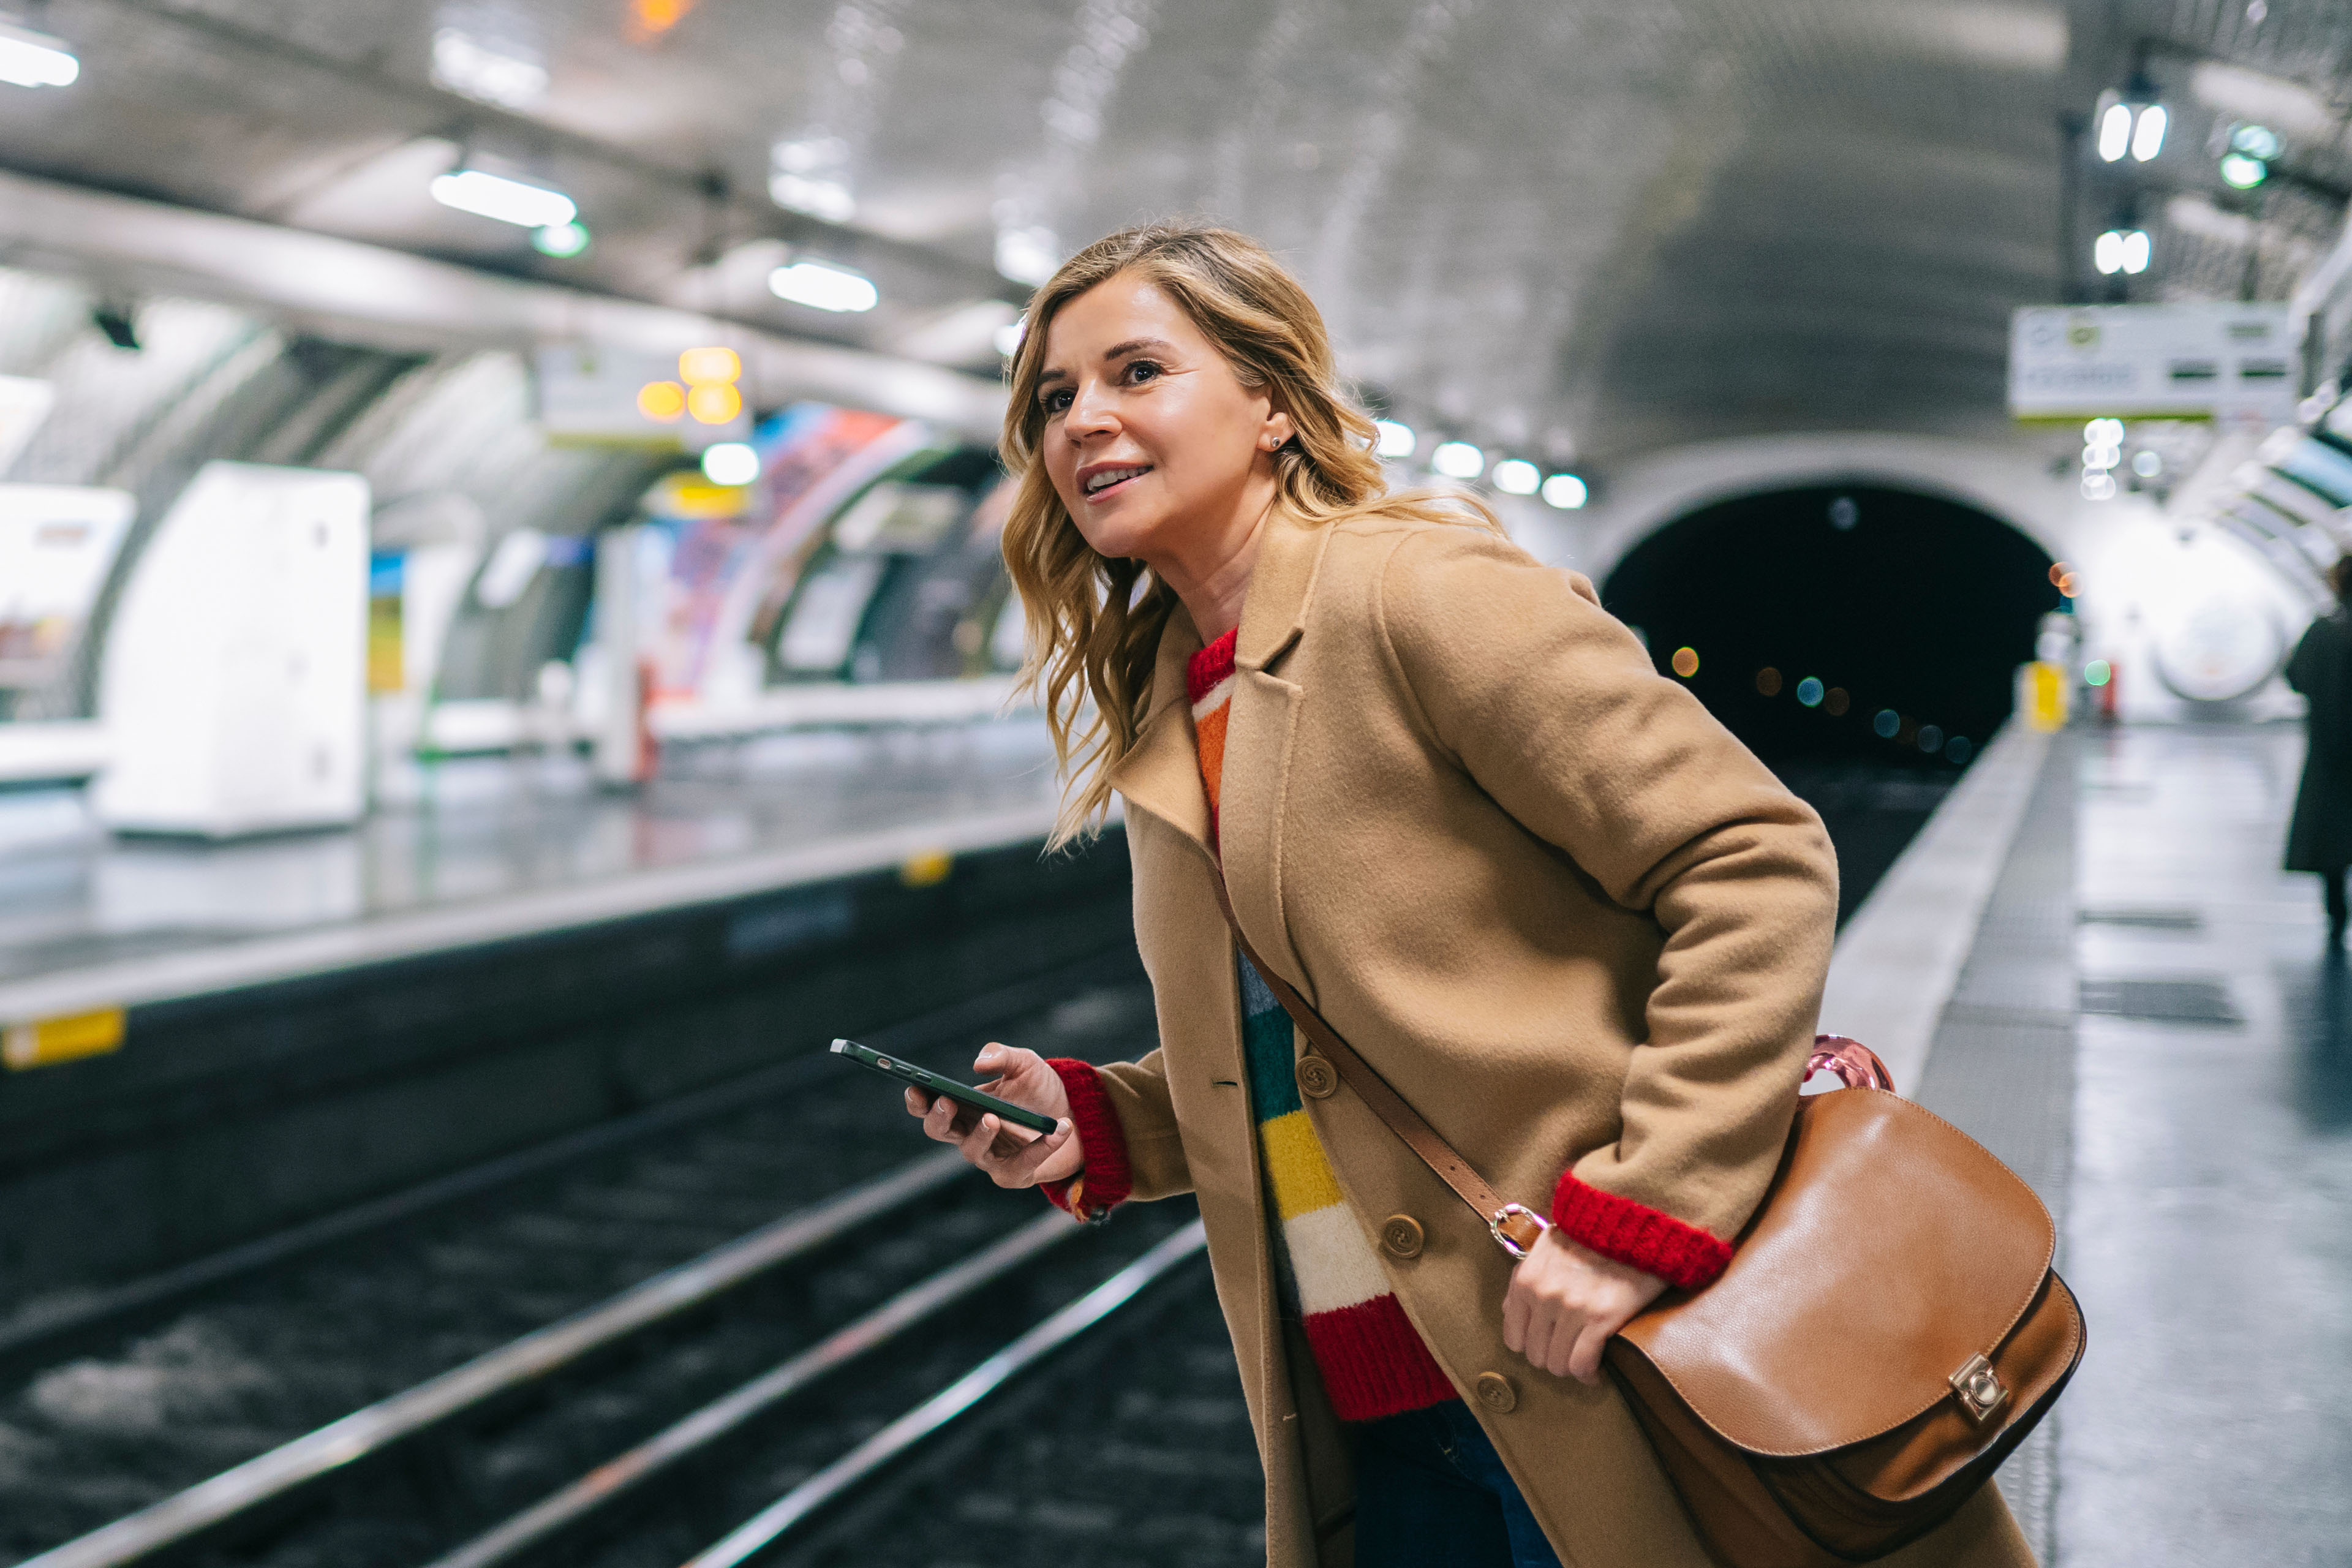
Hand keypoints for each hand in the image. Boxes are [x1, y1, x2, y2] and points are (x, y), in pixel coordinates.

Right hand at [904, 1042, 1084, 1187]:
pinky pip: (1023, 1163)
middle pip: (939, 1131)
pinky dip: (1042, 1147)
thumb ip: (1002, 1056)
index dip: (917, 1100)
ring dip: (981, 1134)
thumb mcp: (1024, 1064)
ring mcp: (989, 1157)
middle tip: (947, 1102)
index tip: (915, 1088)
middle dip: (938, 1118)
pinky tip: (1059, 1128)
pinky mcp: (1014, 1174)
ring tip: (993, 1117)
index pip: (928, 1107)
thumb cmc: (1038, 1089)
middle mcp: (968, 1134)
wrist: (1072, 1114)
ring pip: (973, 1151)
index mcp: (962, 1107)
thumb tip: (979, 1063)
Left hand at [1501, 1227, 1668, 1384]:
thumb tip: (1509, 1313)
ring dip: (1572, 1368)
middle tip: (1570, 1351)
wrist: (1631, 1222)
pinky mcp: (1601, 1318)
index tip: (1548, 1344)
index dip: (1531, 1346)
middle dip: (1553, 1358)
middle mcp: (1543, 1296)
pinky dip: (1589, 1374)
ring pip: (1559, 1365)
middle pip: (1537, 1356)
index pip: (1514, 1339)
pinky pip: (1583, 1365)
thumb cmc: (1588, 1236)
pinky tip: (1596, 1370)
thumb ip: (1523, 1280)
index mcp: (1525, 1281)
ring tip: (1584, 1360)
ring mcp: (1571, 1308)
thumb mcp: (1545, 1249)